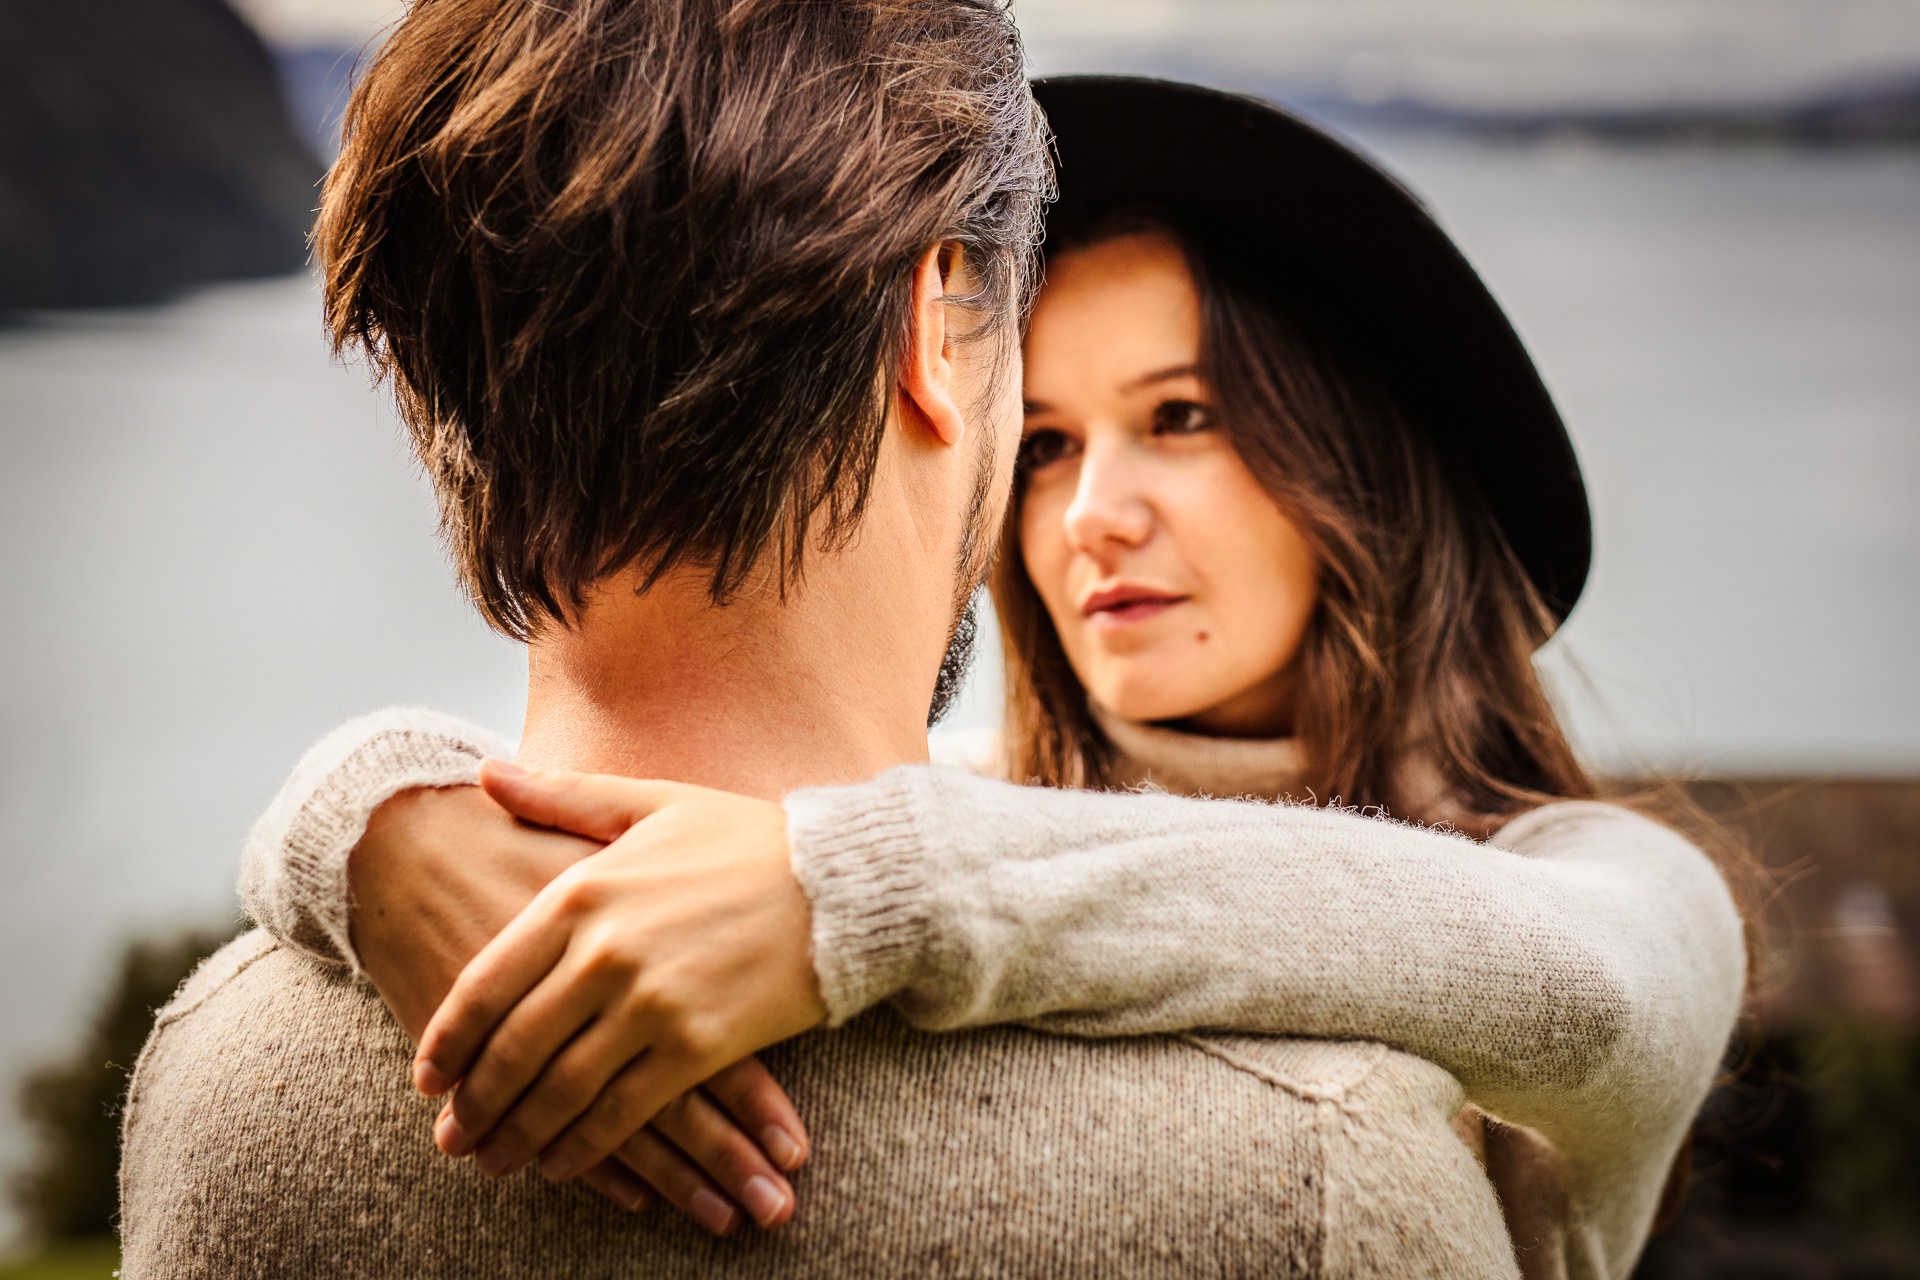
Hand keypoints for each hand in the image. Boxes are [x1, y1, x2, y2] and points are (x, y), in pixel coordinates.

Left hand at [415, 763, 827, 1194]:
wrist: (845, 882)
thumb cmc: (747, 839)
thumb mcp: (650, 804)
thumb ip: (560, 795)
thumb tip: (483, 771)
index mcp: (581, 892)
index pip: (486, 982)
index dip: (449, 1040)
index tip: (428, 1076)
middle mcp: (604, 952)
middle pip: (513, 1047)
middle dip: (475, 1102)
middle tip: (452, 1136)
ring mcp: (651, 1003)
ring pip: (559, 1089)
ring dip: (518, 1134)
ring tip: (495, 1160)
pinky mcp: (698, 1045)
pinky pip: (621, 1112)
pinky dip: (583, 1147)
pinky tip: (562, 1162)